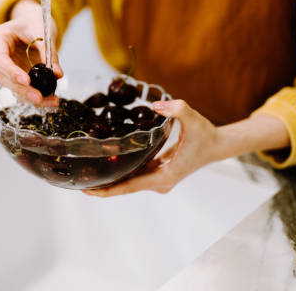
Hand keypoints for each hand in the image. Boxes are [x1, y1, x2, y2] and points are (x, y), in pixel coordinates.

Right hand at [0, 0, 63, 106]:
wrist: (32, 23)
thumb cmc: (33, 22)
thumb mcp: (41, 30)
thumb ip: (48, 51)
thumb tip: (57, 74)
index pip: (0, 59)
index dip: (12, 72)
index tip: (27, 81)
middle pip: (5, 78)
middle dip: (23, 90)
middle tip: (39, 98)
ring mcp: (5, 69)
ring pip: (14, 88)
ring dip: (31, 97)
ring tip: (51, 102)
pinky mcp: (16, 77)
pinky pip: (23, 89)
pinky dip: (36, 96)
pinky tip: (49, 101)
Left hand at [84, 100, 225, 196]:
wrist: (218, 145)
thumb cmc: (206, 134)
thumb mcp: (192, 118)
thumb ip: (176, 109)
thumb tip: (157, 105)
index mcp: (164, 176)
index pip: (129, 187)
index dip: (107, 190)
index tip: (87, 191)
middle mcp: (160, 182)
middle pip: (125, 187)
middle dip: (102, 185)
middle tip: (77, 180)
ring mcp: (159, 179)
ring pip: (129, 181)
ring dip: (110, 178)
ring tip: (86, 172)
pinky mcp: (159, 173)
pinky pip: (136, 174)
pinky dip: (121, 171)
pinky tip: (107, 162)